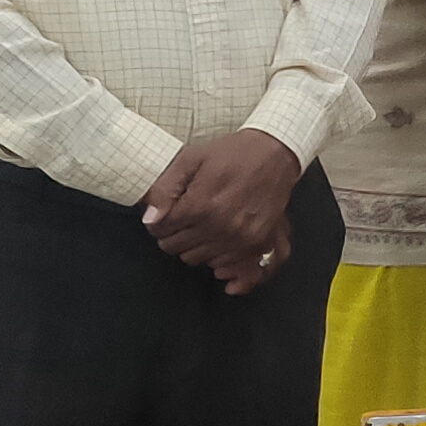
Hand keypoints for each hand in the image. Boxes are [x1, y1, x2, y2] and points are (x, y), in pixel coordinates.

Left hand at [142, 128, 303, 294]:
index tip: (165, 216)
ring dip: (197, 248)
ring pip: (200, 260)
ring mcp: (242, 239)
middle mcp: (221, 227)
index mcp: (201, 205)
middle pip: (178, 248)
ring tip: (204, 229)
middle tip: (184, 221)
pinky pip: (235, 272)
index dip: (158, 222)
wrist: (274, 154)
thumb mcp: (191, 158)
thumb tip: (151, 218)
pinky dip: (225, 268)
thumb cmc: (234, 154)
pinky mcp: (259, 244)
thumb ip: (165, 189)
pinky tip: (221, 264)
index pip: (161, 230)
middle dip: (175, 235)